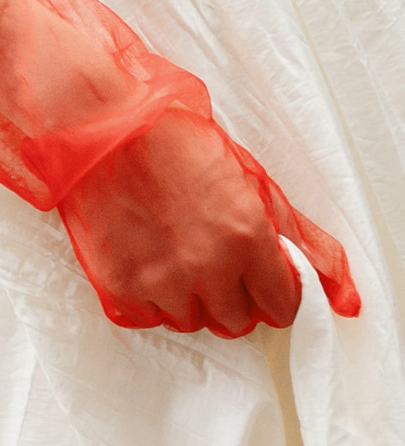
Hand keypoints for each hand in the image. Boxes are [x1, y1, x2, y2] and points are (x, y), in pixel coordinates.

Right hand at [56, 105, 361, 335]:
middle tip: (211, 254)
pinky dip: (148, 296)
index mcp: (247, 237)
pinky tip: (145, 257)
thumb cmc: (174, 140)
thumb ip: (305, 241)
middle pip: (237, 321)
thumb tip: (346, 299)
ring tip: (173, 250)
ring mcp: (160, 280)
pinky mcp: (120, 286)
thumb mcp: (253, 182)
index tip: (255, 270)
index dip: (271, 287)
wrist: (100, 124)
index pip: (281, 307)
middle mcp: (207, 266)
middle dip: (231, 293)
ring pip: (192, 320)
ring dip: (189, 295)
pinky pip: (148, 317)